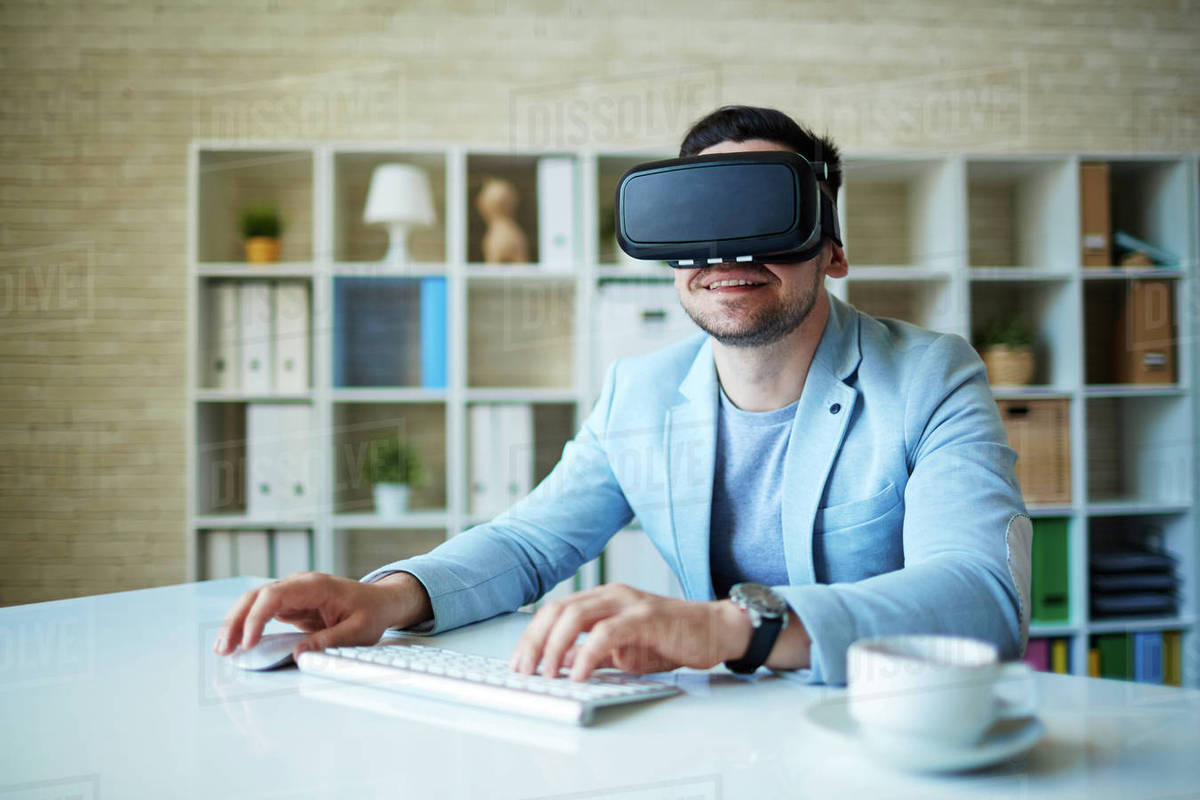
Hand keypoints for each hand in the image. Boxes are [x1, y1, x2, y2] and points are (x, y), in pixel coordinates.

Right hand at [212, 571, 430, 657]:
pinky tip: (236, 643)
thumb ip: (330, 641)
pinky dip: (247, 626)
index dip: (257, 618)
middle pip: (257, 596)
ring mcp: (293, 593)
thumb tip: (299, 654)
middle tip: (223, 648)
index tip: (249, 642)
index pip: (276, 595)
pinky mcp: (291, 605)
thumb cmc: (372, 612)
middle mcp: (299, 584)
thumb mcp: (359, 630)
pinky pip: (263, 612)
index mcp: (316, 585)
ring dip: (236, 624)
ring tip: (222, 649)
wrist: (381, 601)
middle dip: (236, 620)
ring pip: (254, 603)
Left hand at [508, 583, 751, 681]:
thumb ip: (593, 654)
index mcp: (602, 600)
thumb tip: (561, 665)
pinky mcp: (646, 617)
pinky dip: (587, 654)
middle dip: (534, 641)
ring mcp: (628, 603)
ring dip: (554, 646)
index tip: (518, 663)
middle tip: (522, 670)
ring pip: (575, 615)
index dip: (532, 636)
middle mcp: (611, 595)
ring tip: (546, 674)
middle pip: (558, 609)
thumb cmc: (671, 640)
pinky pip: (606, 632)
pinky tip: (580, 675)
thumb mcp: (624, 651)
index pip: (556, 611)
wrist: (716, 630)